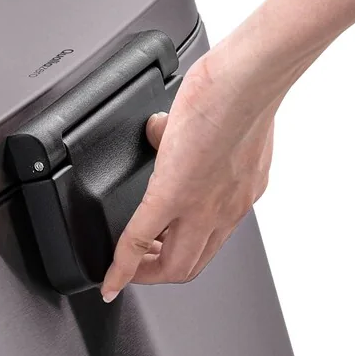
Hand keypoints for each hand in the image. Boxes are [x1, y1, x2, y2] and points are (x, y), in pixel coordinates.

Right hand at [100, 46, 276, 300]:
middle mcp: (226, 209)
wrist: (246, 79)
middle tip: (137, 268)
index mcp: (239, 192)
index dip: (180, 254)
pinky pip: (138, 240)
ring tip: (124, 268)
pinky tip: (108, 276)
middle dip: (158, 273)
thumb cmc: (241, 89)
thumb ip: (189, 131)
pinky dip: (120, 266)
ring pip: (172, 266)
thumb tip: (159, 128)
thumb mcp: (219, 121)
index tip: (158, 256)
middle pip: (190, 265)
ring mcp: (201, 207)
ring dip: (143, 272)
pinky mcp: (172, 195)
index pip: (209, 241)